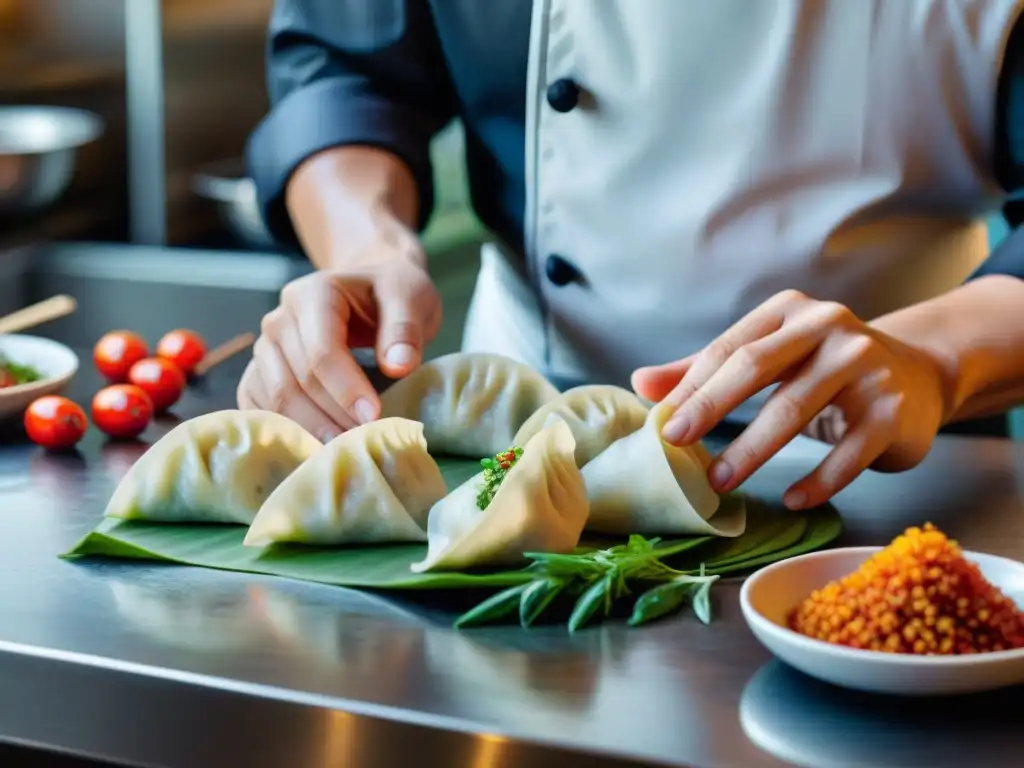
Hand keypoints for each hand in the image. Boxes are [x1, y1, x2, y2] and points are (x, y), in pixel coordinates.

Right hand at [237, 238, 440, 441]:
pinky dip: (287, 432)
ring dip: (311, 430)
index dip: (346, 390)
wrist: (370, 290)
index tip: (374, 418)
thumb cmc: (391, 294)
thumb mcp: (410, 297)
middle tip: (365, 444)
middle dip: (332, 418)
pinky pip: (261, 409)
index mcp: (313, 294)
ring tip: (347, 451)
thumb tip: (398, 365)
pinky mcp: (261, 373)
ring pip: (277, 399)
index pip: (322, 352)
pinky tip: (317, 449)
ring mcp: (265, 348)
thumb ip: (405, 328)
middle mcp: (279, 320)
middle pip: (297, 381)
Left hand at [632, 290, 950, 508]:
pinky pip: (849, 451)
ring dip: (753, 449)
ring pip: (797, 408)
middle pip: (758, 367)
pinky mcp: (892, 410)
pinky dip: (819, 480)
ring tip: (721, 481)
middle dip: (713, 407)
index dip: (694, 386)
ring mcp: (864, 366)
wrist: (918, 377)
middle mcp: (828, 328)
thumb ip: (705, 370)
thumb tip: (640, 384)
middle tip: (678, 443)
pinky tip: (792, 498)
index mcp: (789, 312)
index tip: (663, 423)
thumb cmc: (823, 369)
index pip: (731, 348)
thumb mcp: (768, 358)